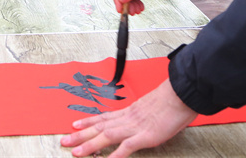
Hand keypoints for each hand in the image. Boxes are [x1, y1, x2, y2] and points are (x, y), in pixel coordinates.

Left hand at [60, 78, 197, 157]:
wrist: (181, 94)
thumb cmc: (171, 100)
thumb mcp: (152, 107)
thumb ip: (143, 116)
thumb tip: (142, 122)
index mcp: (129, 112)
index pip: (104, 117)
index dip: (88, 121)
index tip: (74, 125)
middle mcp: (128, 119)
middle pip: (99, 127)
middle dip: (80, 135)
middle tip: (64, 141)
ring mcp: (135, 127)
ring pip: (107, 136)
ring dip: (89, 145)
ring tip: (76, 152)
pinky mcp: (146, 136)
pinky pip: (127, 147)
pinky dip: (116, 155)